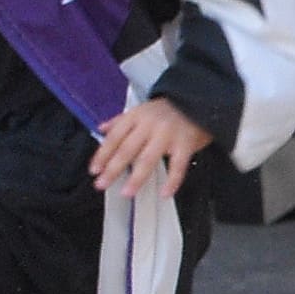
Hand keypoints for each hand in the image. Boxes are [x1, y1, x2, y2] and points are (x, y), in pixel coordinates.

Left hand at [89, 95, 211, 197]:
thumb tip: (101, 129)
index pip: (115, 137)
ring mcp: (168, 135)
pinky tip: (165, 193)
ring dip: (136, 178)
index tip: (94, 170)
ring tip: (127, 192)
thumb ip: (121, 120)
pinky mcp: (185, 144)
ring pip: (148, 159)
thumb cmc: (170, 109)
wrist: (200, 100)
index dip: (102, 154)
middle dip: (113, 169)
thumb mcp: (142, 109)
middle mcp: (150, 125)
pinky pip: (178, 166)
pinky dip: (172, 182)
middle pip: (127, 149)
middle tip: (101, 184)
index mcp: (137, 116)